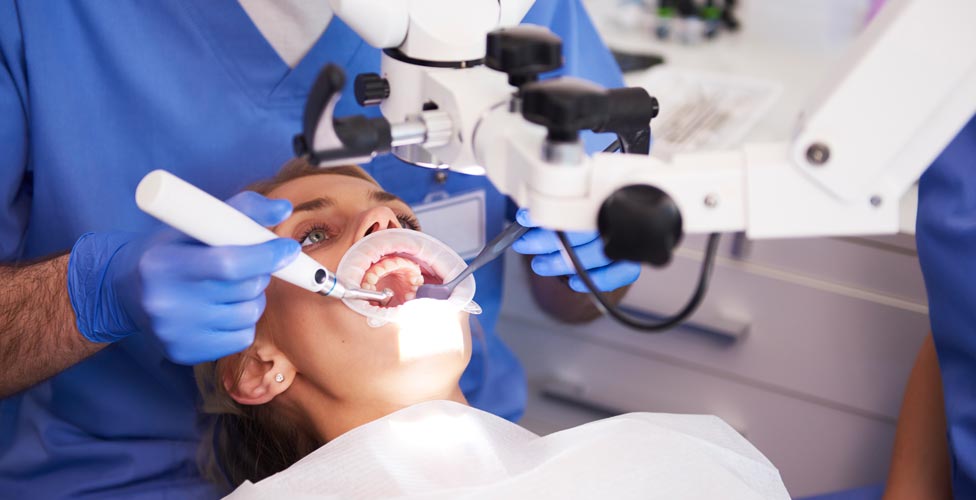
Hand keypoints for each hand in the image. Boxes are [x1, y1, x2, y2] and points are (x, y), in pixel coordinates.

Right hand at [68, 192, 299, 363]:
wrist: (123, 291)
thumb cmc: (167, 250)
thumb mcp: (193, 224)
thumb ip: (240, 211)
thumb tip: (283, 209)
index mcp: (164, 264)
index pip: (229, 263)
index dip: (266, 255)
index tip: (288, 247)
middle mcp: (166, 302)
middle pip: (244, 289)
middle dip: (260, 273)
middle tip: (250, 265)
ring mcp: (174, 332)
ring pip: (249, 315)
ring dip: (253, 298)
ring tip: (232, 287)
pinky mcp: (184, 353)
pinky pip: (242, 338)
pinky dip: (243, 322)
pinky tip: (223, 309)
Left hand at [511, 209, 640, 292]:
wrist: (621, 230)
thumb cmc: (587, 220)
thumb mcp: (570, 209)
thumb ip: (554, 211)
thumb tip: (526, 216)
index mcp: (606, 201)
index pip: (574, 209)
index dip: (547, 216)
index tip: (524, 218)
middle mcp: (619, 223)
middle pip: (582, 233)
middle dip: (547, 241)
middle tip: (524, 244)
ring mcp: (626, 246)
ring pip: (593, 256)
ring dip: (561, 263)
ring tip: (539, 265)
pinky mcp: (629, 268)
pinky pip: (615, 277)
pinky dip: (593, 281)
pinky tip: (572, 283)